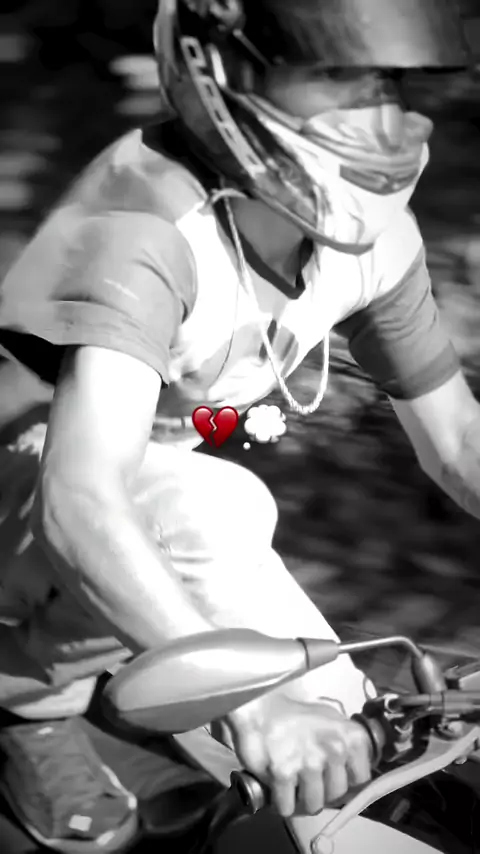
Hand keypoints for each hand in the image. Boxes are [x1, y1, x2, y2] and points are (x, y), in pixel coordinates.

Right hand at [224, 691, 371, 816]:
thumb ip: (348, 748)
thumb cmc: (295, 716)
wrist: (258, 708)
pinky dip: (280, 802)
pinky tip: (276, 787)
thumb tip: (356, 779)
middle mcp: (335, 749)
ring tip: (291, 784)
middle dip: (321, 791)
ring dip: (300, 799)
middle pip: (336, 795)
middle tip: (306, 778)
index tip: (332, 777)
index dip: (345, 782)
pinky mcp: (284, 773)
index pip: (362, 779)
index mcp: (351, 736)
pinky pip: (287, 807)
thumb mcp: (331, 722)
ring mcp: (310, 763)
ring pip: (313, 805)